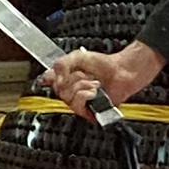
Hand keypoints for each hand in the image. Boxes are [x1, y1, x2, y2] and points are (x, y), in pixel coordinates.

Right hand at [46, 39, 163, 117]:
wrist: (121, 72)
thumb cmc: (103, 65)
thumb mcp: (77, 56)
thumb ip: (61, 63)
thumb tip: (49, 76)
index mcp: (65, 79)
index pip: (47, 80)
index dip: (51, 76)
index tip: (59, 71)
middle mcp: (70, 92)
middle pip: (57, 89)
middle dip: (72, 78)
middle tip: (85, 74)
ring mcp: (79, 103)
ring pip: (66, 96)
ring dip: (81, 85)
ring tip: (93, 82)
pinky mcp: (88, 112)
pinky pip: (76, 105)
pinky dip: (85, 94)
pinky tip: (94, 91)